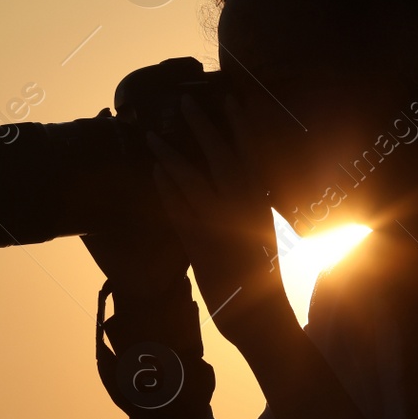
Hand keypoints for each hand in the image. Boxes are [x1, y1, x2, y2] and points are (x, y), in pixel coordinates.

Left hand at [147, 91, 294, 348]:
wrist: (261, 319)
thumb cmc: (262, 278)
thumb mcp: (263, 235)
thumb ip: (251, 208)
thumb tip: (244, 185)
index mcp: (264, 205)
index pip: (254, 157)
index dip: (242, 127)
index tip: (232, 99)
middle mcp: (245, 212)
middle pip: (222, 160)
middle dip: (203, 129)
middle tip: (184, 102)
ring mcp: (223, 229)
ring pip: (195, 183)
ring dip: (172, 156)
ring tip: (154, 137)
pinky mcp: (201, 247)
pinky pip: (181, 213)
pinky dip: (167, 192)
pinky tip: (155, 174)